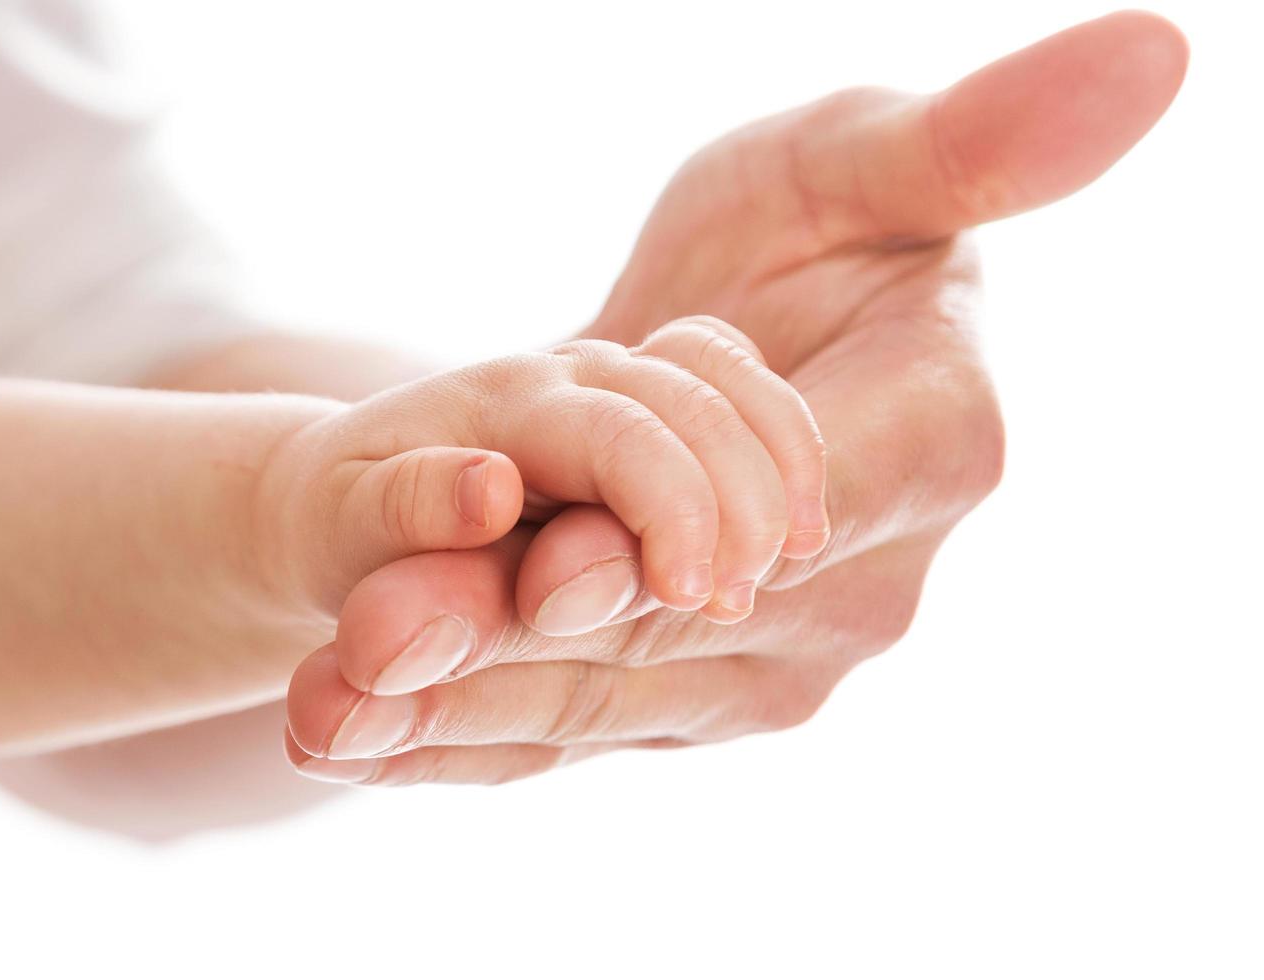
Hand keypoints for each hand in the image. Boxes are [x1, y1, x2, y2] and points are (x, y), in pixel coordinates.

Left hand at [283, 11, 1187, 782]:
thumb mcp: (862, 167)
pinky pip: (558, 731)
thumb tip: (1155, 47)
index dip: (701, 530)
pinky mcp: (670, 701)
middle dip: (522, 638)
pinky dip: (449, 740)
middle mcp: (858, 587)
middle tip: (376, 640)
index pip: (817, 503)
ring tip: (329, 708)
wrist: (696, 371)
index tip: (575, 561)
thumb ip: (978, 145)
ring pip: (599, 694)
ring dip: (456, 706)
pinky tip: (346, 738)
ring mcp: (761, 663)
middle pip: (678, 624)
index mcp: (934, 448)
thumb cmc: (800, 242)